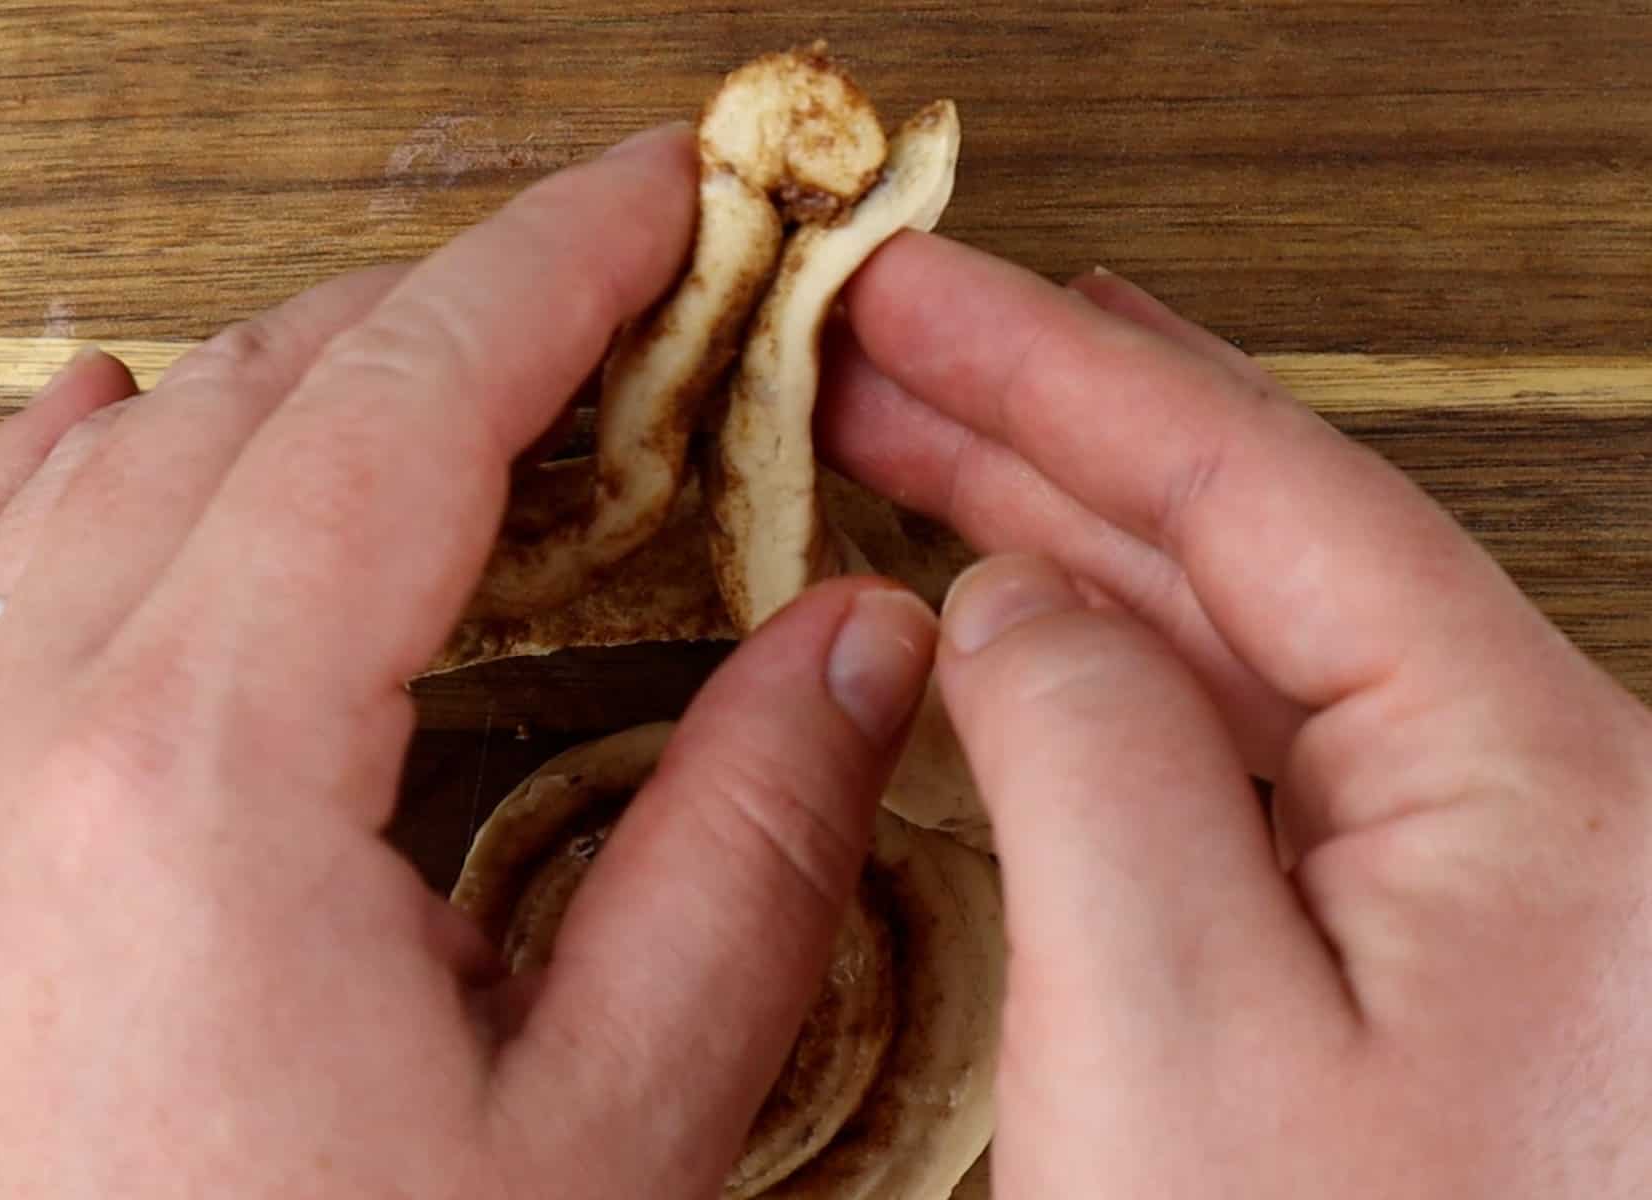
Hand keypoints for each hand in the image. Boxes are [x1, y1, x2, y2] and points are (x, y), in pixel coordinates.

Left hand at [0, 128, 938, 1195]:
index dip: (558, 268)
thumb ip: (745, 846)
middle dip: (454, 309)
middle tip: (612, 295)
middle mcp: (15, 752)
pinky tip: (92, 426)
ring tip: (424, 353)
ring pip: (90, 461)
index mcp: (198, 785)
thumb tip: (860, 640)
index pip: (404, 408)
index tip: (663, 196)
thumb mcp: (611, 1134)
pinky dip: (42, 470)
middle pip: (253, 401)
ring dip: (280, 371)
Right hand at [822, 237, 1651, 1195]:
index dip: (1070, 369)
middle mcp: (1530, 806)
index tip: (927, 289)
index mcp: (1535, 785)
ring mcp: (1458, 879)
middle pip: (1253, 538)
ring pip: (1234, 636)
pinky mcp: (1382, 949)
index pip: (1265, 491)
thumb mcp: (1170, 1026)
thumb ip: (1089, 753)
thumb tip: (1010, 605)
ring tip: (923, 444)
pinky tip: (1014, 623)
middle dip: (1052, 423)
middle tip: (899, 343)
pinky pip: (1226, 748)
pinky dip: (1100, 666)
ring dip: (1064, 531)